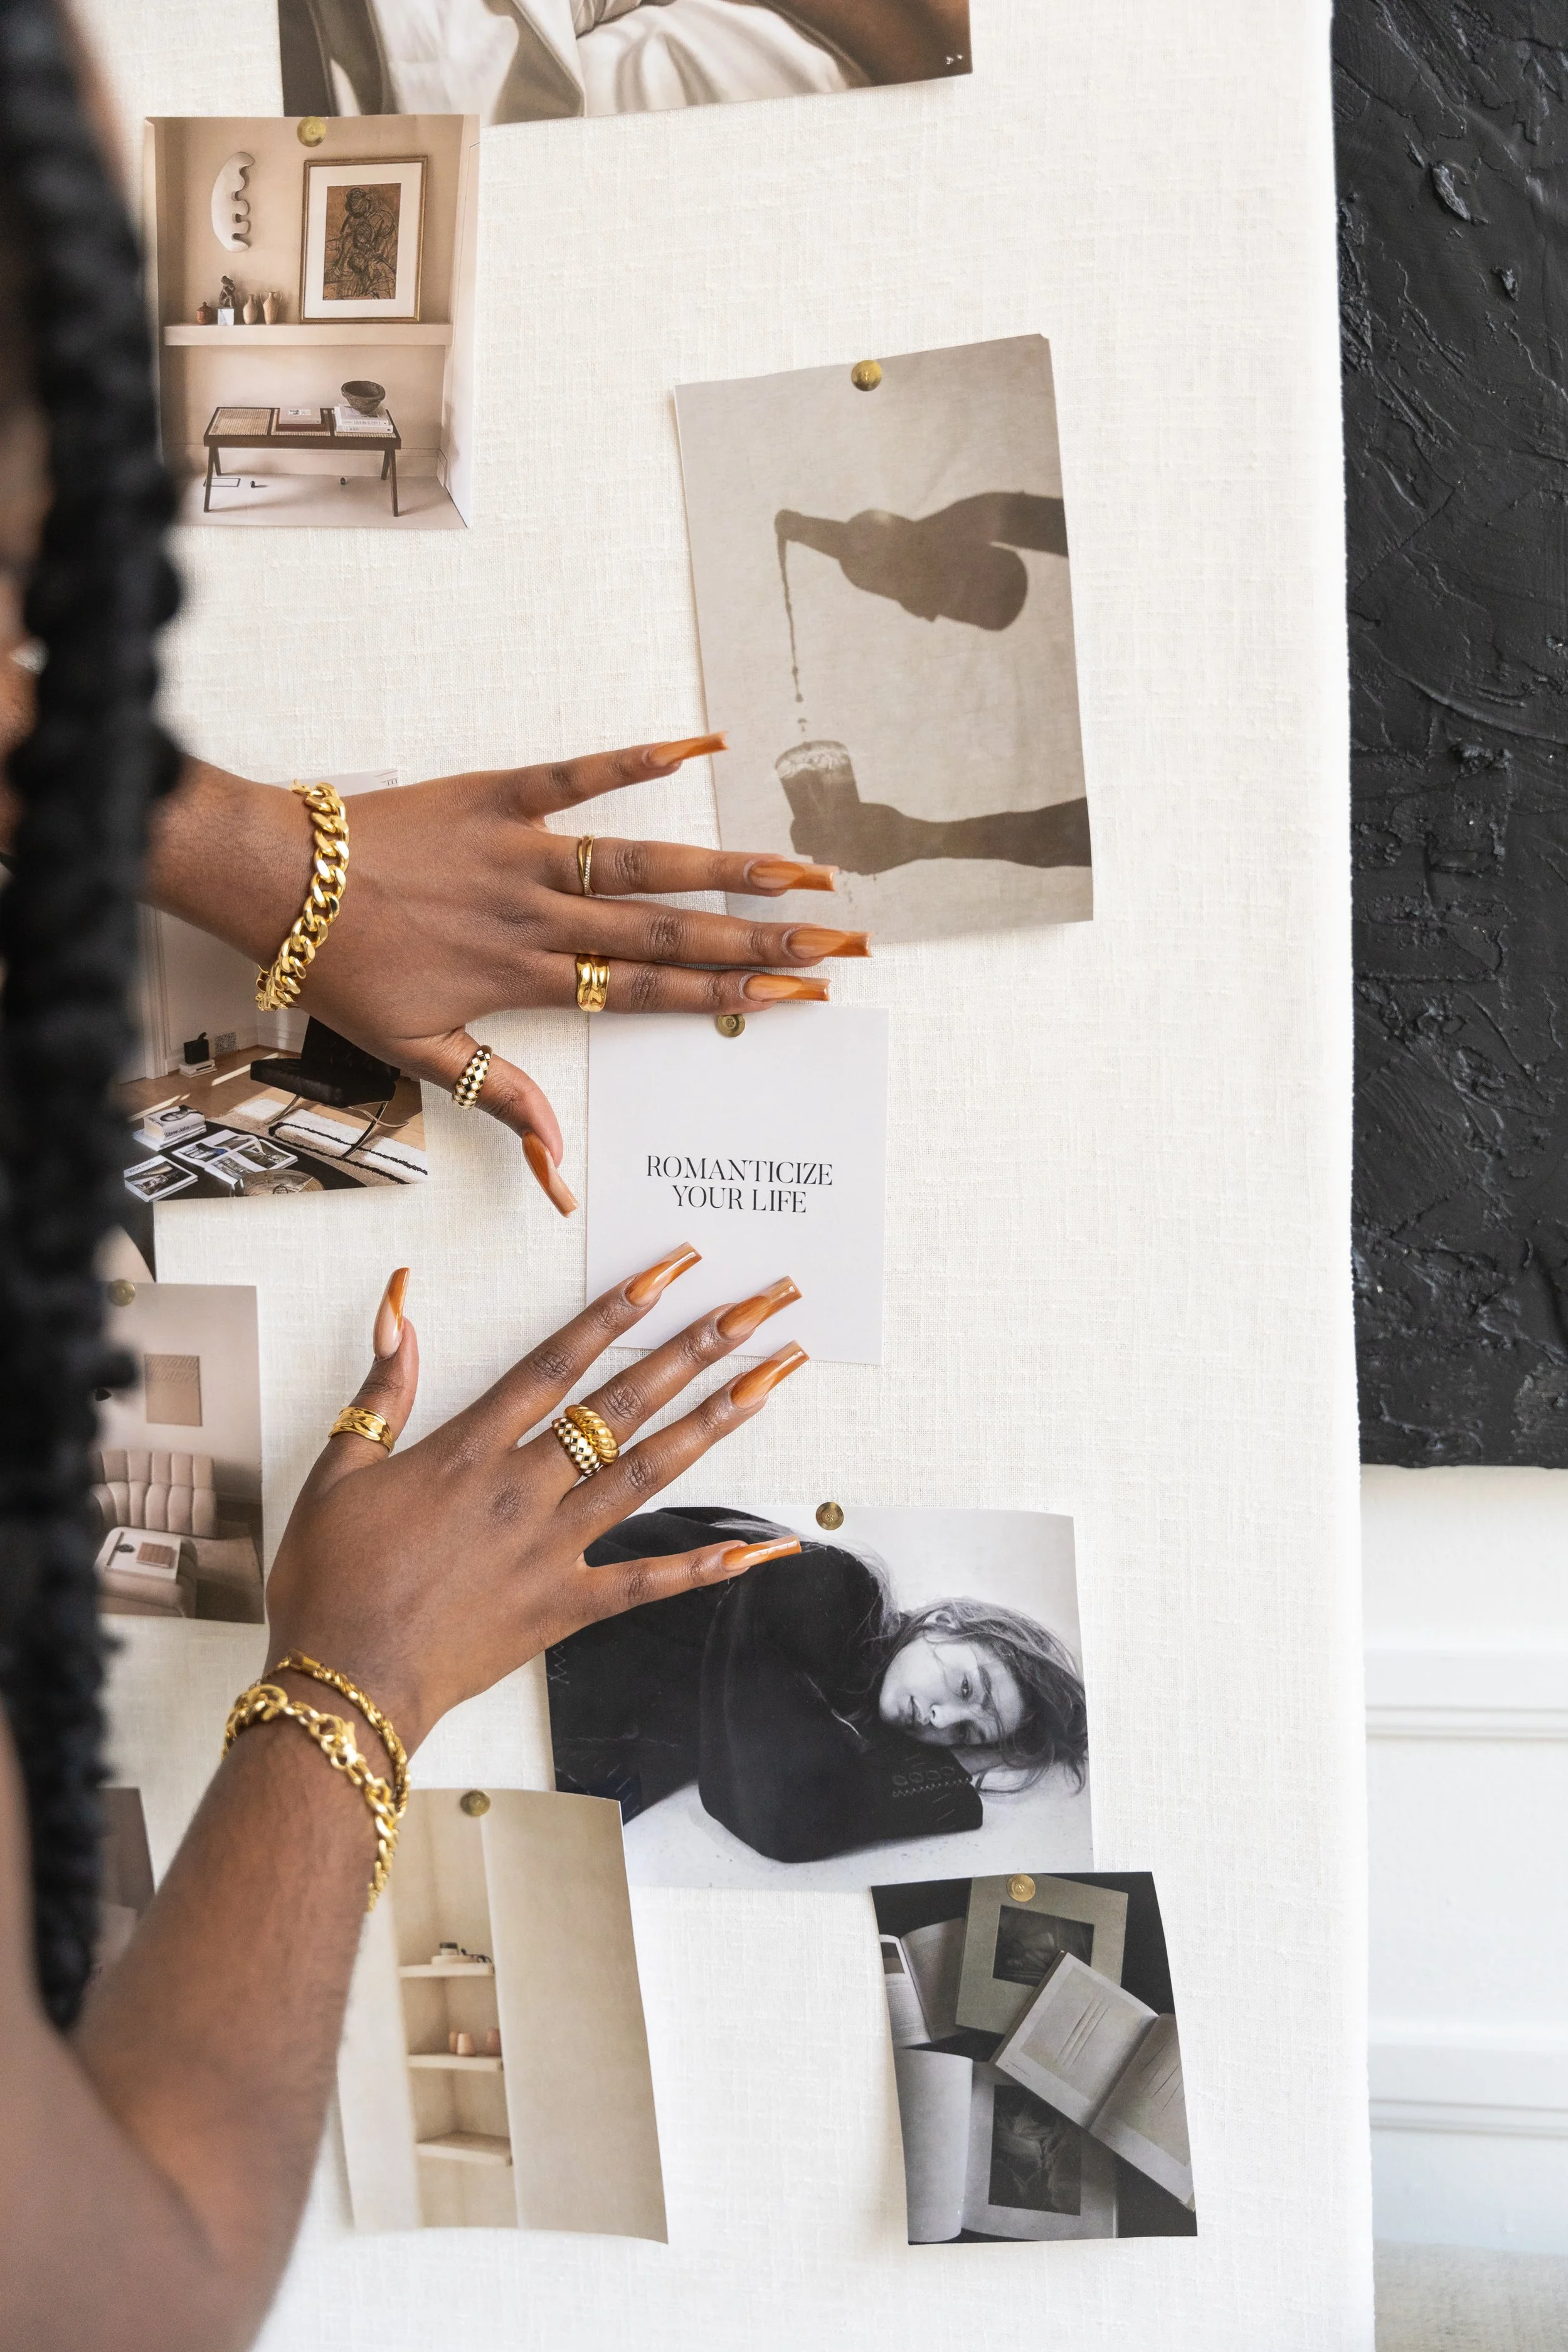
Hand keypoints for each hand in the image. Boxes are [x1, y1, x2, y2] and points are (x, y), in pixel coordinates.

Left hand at [143, 738, 868, 1213]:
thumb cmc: (344, 972)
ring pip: (647, 861)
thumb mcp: (419, 1055)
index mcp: (531, 978)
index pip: (652, 993)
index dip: (733, 998)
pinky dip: (642, 756)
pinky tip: (706, 746)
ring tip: (805, 871)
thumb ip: (504, 1101)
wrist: (276, 888)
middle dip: (765, 942)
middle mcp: (543, 915)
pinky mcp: (499, 795)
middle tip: (843, 944)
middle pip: (673, 933)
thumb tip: (558, 1176)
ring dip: (732, 866)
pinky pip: (581, 772)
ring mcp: (526, 852)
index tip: (802, 1000)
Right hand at [262, 1253, 808, 1750]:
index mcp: (469, 1451)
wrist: (340, 1685)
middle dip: (696, 1349)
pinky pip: (646, 1584)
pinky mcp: (563, 1608)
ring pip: (649, 1474)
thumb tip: (399, 1306)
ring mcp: (551, 1550)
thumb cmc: (329, 1582)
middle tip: (757, 1308)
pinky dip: (704, 1567)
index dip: (618, 1310)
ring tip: (773, 1381)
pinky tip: (760, 1548)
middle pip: (623, 1404)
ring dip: (715, 1423)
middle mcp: (523, 1491)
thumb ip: (382, 1389)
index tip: (672, 1270)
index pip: (558, 1361)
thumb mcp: (338, 1471)